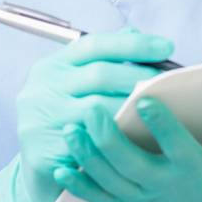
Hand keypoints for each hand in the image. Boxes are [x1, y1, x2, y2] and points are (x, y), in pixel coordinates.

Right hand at [0, 28, 173, 201]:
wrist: (34, 168)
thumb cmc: (64, 118)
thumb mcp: (73, 84)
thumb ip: (102, 59)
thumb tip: (136, 34)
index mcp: (51, 68)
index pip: (94, 45)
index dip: (132, 45)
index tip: (166, 47)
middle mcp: (41, 91)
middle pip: (99, 75)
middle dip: (139, 76)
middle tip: (167, 82)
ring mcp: (39, 123)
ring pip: (98, 111)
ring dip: (132, 109)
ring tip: (159, 108)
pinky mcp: (44, 154)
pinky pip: (91, 145)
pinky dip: (118, 141)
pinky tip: (141, 139)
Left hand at [56, 96, 201, 201]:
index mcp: (195, 170)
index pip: (176, 145)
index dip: (162, 124)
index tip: (146, 99)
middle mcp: (166, 186)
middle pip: (130, 163)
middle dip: (107, 137)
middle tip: (91, 108)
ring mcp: (144, 199)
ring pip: (109, 179)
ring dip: (86, 156)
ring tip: (70, 129)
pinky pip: (100, 198)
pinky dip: (79, 185)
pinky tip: (61, 168)